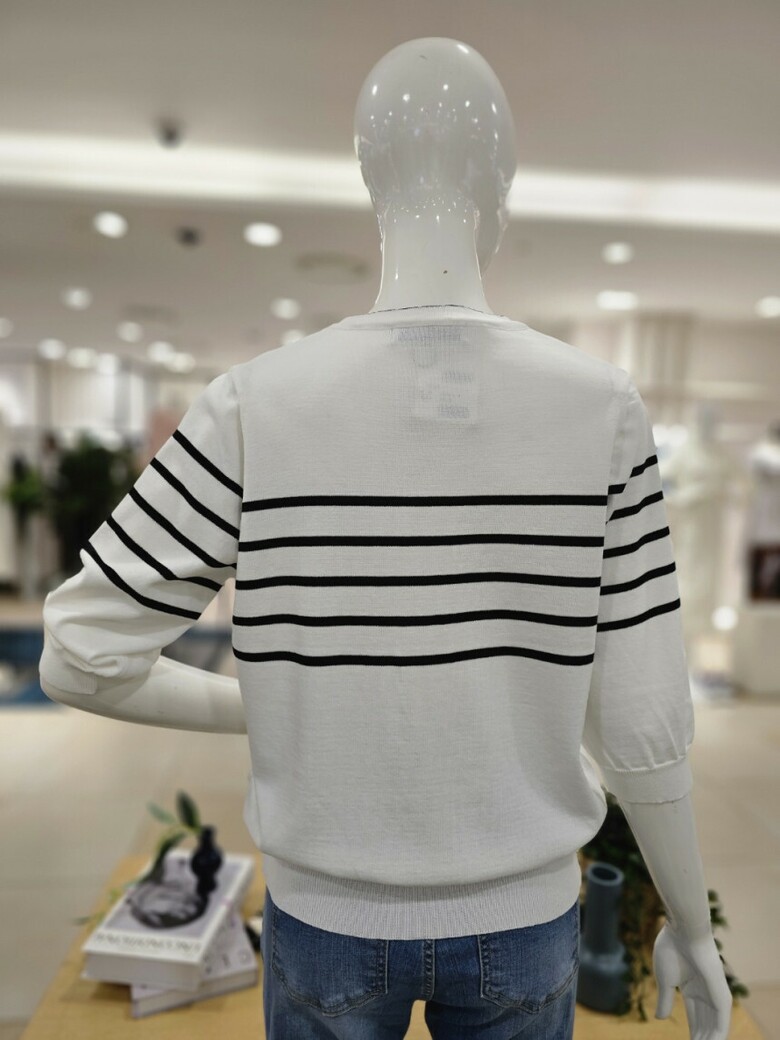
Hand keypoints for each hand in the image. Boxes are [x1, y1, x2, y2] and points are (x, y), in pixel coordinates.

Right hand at [653, 923, 732, 1039]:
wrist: (683, 930)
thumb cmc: (671, 948)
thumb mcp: (664, 980)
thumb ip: (665, 1000)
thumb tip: (660, 1018)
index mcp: (692, 987)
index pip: (694, 1016)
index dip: (691, 1032)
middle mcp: (706, 993)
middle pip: (705, 1023)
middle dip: (699, 1038)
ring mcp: (715, 994)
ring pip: (714, 1027)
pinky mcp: (722, 995)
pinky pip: (722, 1023)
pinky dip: (716, 1037)